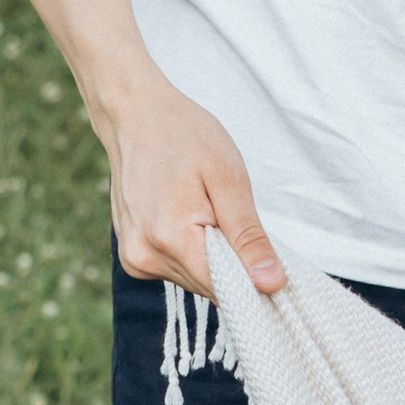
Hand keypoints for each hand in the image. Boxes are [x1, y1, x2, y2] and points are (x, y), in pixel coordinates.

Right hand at [105, 69, 283, 295]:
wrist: (134, 115)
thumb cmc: (184, 136)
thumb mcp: (228, 179)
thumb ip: (249, 237)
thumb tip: (271, 284)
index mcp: (168, 238)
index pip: (227, 290)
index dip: (255, 278)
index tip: (267, 254)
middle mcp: (144, 257)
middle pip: (212, 288)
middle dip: (234, 264)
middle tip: (232, 217)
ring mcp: (134, 259)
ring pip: (197, 281)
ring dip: (214, 259)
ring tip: (206, 212)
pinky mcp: (133, 256)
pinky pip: (179, 270)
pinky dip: (195, 253)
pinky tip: (190, 218)